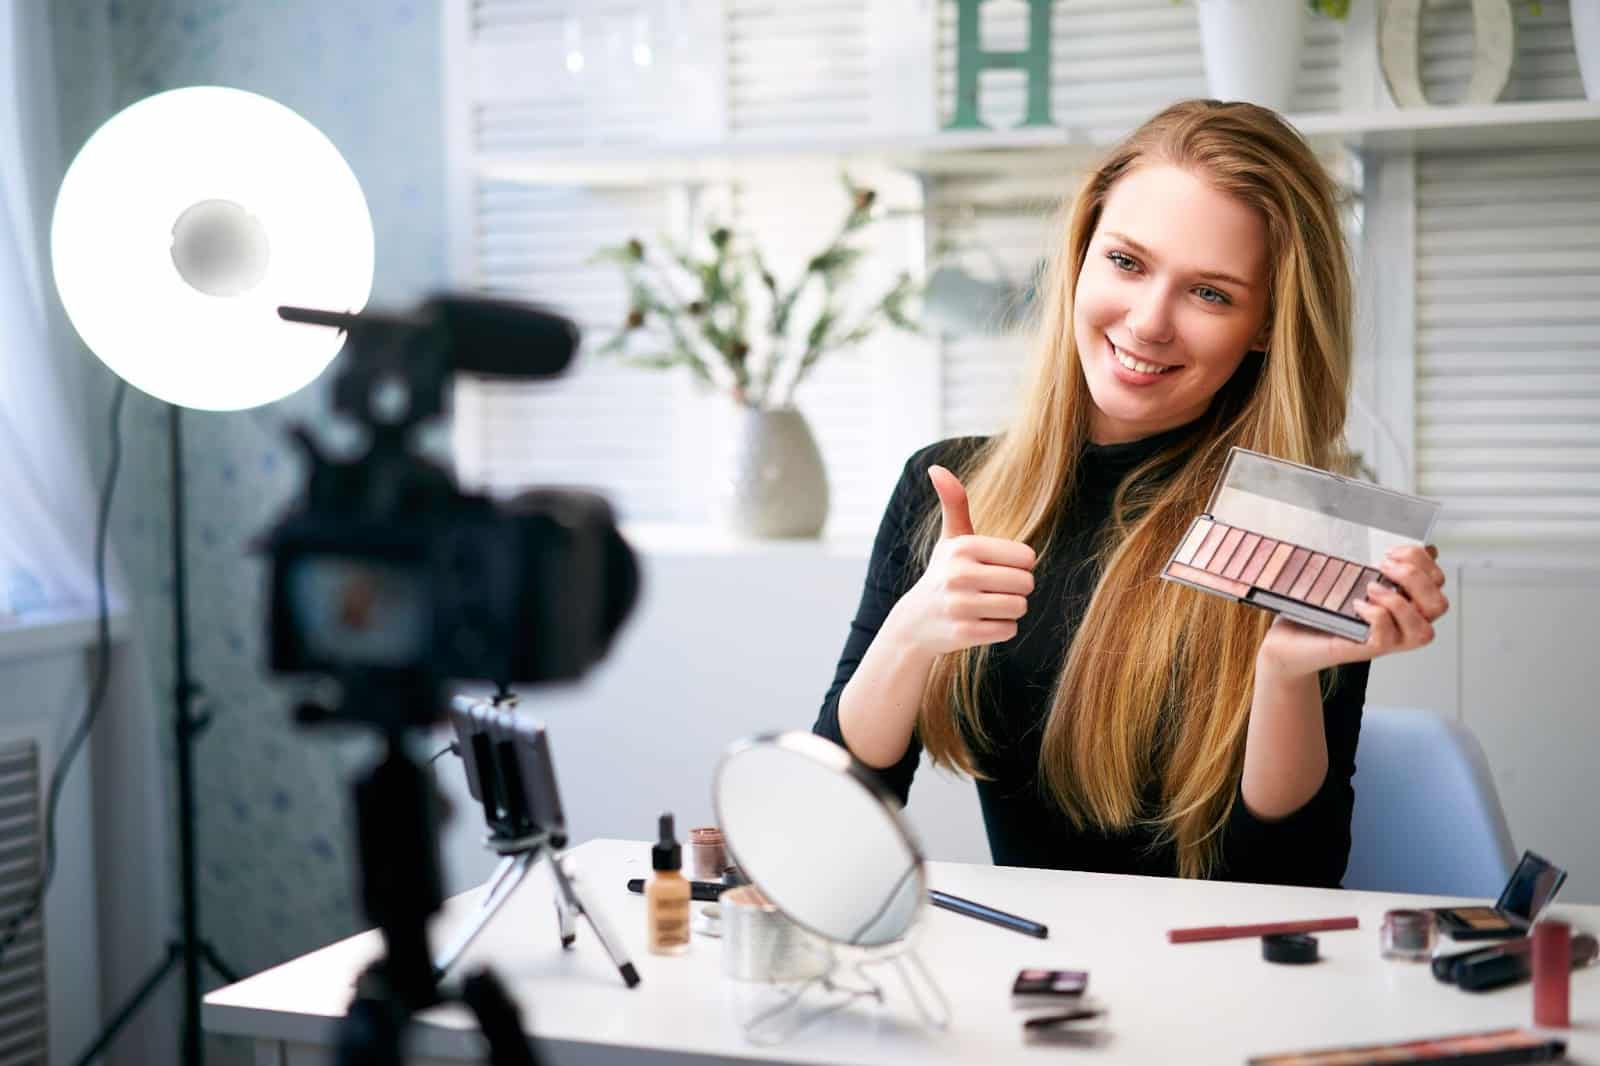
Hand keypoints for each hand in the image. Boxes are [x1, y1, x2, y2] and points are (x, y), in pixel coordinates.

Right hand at [889, 465, 1036, 656]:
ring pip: (1019, 607)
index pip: (1027, 557)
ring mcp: (960, 605)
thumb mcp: (950, 539)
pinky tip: (979, 623)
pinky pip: (1008, 629)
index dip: (1018, 565)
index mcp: (964, 547)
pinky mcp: (963, 633)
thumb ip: (954, 503)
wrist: (915, 622)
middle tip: (992, 590)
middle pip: (1026, 583)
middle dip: (1016, 589)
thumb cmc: (943, 574)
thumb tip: (936, 468)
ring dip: (1009, 610)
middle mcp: (959, 574)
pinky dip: (999, 628)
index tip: (995, 568)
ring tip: (985, 606)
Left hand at [1256, 545, 1448, 679]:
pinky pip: (1387, 638)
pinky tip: (1355, 605)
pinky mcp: (1365, 649)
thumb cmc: (1319, 604)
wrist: (1288, 639)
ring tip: (1370, 586)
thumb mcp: (1348, 573)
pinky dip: (1374, 616)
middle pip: (1439, 605)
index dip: (1424, 559)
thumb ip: (1373, 559)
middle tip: (1382, 564)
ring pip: (1424, 631)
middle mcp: (1403, 622)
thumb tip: (1389, 537)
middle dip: (1416, 577)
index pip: (1439, 580)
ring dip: (1400, 602)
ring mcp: (1387, 639)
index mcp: (1406, 599)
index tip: (1389, 549)